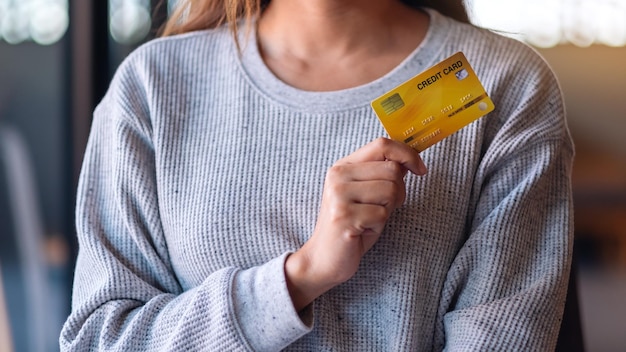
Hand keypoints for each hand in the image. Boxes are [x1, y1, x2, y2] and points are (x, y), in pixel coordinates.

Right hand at [285, 138, 426, 310]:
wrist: (323, 259)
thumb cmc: (351, 226)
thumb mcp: (368, 194)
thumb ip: (383, 175)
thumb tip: (409, 159)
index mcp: (343, 166)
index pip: (382, 144)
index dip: (407, 154)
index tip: (420, 170)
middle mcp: (338, 176)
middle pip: (392, 169)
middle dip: (398, 192)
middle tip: (381, 209)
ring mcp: (339, 195)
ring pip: (390, 190)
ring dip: (387, 210)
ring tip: (369, 220)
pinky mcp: (343, 216)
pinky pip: (382, 214)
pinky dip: (378, 226)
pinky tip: (363, 231)